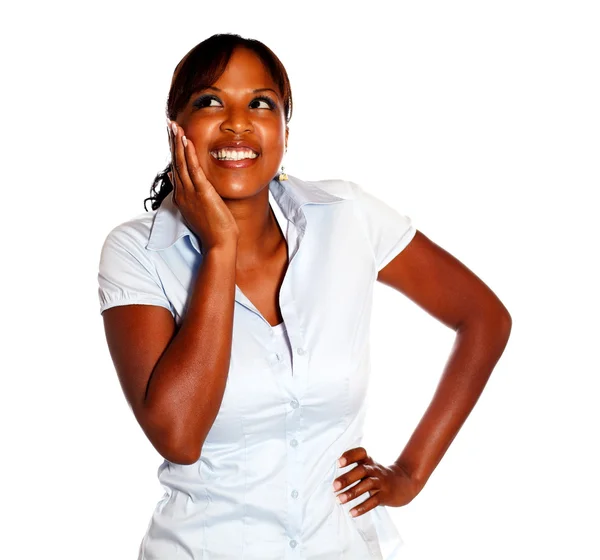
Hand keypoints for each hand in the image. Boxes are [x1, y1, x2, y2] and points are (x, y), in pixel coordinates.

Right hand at [167, 120, 238, 252]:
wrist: (219, 244)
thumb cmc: (214, 230)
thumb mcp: (199, 209)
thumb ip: (191, 194)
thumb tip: (177, 179)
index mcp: (183, 196)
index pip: (176, 168)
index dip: (174, 151)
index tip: (172, 136)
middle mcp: (183, 193)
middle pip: (175, 162)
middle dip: (172, 142)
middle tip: (169, 123)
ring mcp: (191, 193)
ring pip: (181, 163)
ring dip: (178, 143)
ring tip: (175, 126)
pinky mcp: (202, 194)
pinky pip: (194, 170)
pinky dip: (189, 155)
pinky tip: (187, 142)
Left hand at [332, 447, 421, 517]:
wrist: (405, 483)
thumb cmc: (379, 475)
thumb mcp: (369, 467)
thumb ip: (354, 469)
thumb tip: (333, 479)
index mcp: (369, 461)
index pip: (360, 453)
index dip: (350, 456)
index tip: (338, 462)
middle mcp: (375, 470)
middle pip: (361, 471)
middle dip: (347, 478)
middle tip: (334, 486)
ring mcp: (381, 482)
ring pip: (366, 486)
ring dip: (352, 493)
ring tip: (339, 500)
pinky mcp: (385, 495)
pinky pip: (373, 501)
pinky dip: (362, 507)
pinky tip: (352, 513)